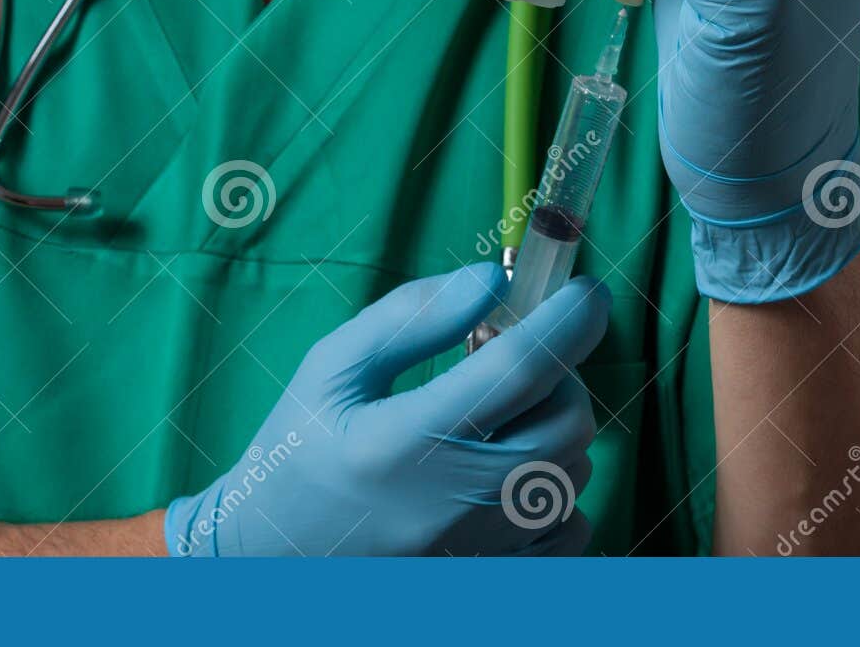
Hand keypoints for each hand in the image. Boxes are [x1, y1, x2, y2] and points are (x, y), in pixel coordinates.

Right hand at [164, 264, 608, 555]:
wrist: (272, 562)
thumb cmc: (299, 452)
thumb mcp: (332, 370)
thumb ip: (412, 318)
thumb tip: (494, 279)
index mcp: (400, 446)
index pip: (517, 371)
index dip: (565, 320)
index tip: (587, 288)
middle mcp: (451, 509)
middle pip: (565, 423)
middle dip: (557, 373)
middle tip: (507, 354)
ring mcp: (480, 555)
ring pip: (573, 471)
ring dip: (551, 425)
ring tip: (493, 414)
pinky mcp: (497, 582)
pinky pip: (570, 524)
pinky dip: (553, 484)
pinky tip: (501, 469)